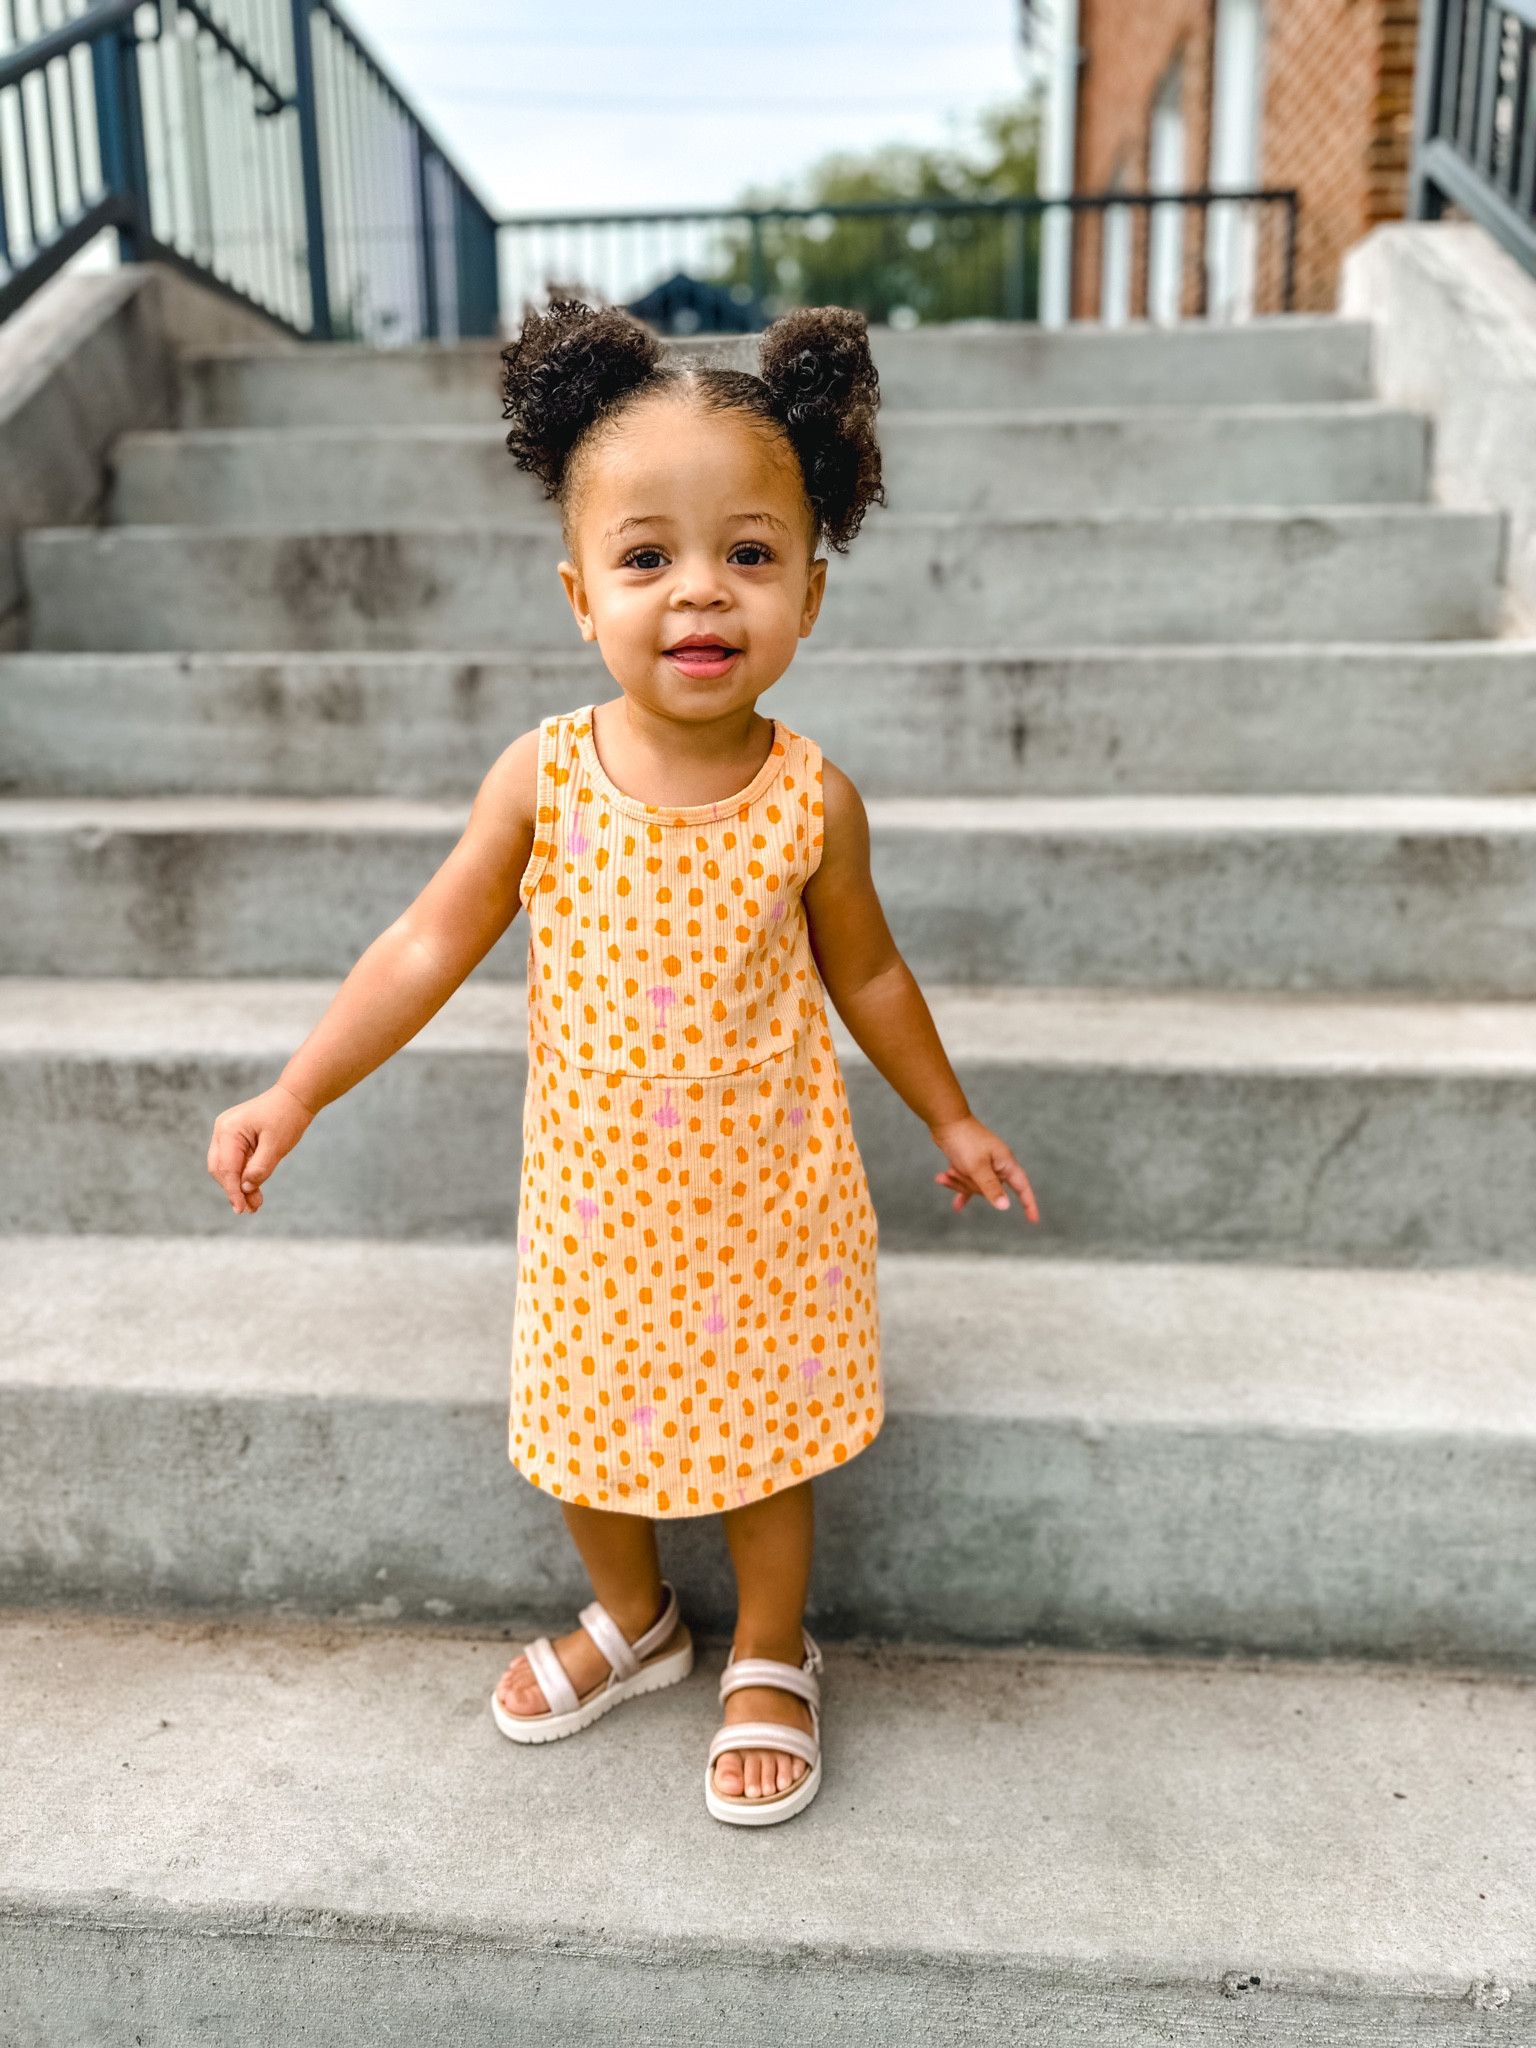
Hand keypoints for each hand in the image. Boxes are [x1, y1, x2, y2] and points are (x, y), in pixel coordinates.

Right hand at [206, 1083, 313, 1213]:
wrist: (296, 1097)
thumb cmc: (287, 1116)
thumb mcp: (276, 1145)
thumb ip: (260, 1168)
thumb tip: (246, 1188)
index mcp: (228, 1129)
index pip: (226, 1168)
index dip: (233, 1191)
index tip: (241, 1209)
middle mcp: (222, 1130)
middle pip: (221, 1169)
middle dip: (234, 1191)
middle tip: (250, 1210)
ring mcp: (227, 1133)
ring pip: (227, 1168)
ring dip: (239, 1186)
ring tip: (255, 1205)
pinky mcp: (236, 1138)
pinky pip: (235, 1161)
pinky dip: (243, 1176)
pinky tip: (254, 1191)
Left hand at [931, 1115, 1038, 1220]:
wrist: (946, 1121)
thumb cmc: (964, 1141)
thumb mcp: (977, 1167)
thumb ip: (991, 1188)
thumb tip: (1005, 1206)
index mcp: (1005, 1163)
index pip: (1022, 1187)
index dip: (1029, 1204)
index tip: (1034, 1220)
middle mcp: (997, 1165)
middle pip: (989, 1191)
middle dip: (970, 1185)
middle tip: (959, 1169)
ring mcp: (983, 1165)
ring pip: (974, 1187)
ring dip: (959, 1182)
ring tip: (947, 1171)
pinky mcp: (970, 1164)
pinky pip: (965, 1183)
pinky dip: (957, 1187)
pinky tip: (956, 1205)